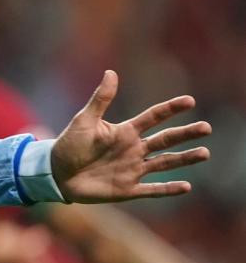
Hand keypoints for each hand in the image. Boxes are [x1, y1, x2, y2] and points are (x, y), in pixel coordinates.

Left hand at [51, 71, 210, 202]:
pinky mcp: (127, 189)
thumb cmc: (69, 144)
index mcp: (125, 131)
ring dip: (184, 158)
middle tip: (206, 127)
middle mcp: (134, 149)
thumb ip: (101, 99)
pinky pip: (152, 190)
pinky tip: (186, 186)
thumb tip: (111, 72)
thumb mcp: (85, 120)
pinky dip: (168, 189)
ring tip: (205, 152)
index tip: (189, 101)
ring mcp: (132, 169)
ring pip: (165, 163)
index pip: (153, 117)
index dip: (170, 109)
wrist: (56, 173)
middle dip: (185, 134)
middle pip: (165, 140)